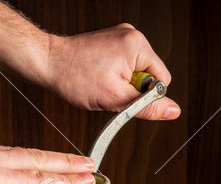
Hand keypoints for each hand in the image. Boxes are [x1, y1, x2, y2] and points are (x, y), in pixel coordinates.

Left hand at [44, 23, 180, 119]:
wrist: (48, 63)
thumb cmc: (75, 77)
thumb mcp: (116, 99)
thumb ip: (147, 107)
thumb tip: (173, 111)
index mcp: (138, 45)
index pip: (163, 79)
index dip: (145, 95)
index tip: (124, 96)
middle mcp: (132, 35)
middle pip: (150, 75)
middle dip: (132, 89)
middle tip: (110, 90)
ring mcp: (121, 36)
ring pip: (136, 72)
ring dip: (123, 84)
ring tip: (103, 82)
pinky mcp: (112, 41)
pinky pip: (125, 65)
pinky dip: (115, 76)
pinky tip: (101, 77)